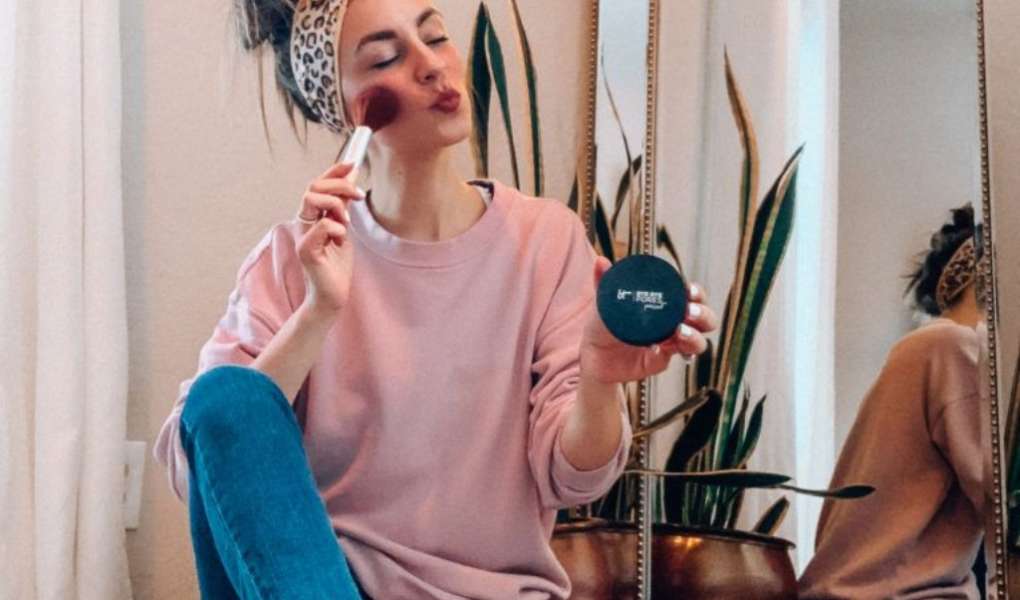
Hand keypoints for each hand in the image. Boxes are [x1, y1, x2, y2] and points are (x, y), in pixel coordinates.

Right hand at [295, 162, 364, 315]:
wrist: (333, 294)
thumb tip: (351, 176)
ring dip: (337, 206)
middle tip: (359, 196)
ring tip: (347, 224)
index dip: (333, 171)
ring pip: (312, 200)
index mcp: (311, 216)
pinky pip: (322, 226)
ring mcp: (302, 236)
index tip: (353, 163)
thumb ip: (344, 204)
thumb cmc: (336, 264)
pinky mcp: (305, 250)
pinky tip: (341, 240)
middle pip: (313, 187)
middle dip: (340, 185)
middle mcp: (303, 223)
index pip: (317, 184)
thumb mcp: (344, 227)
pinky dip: (337, 228)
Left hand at [580, 256, 718, 383]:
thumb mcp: (604, 300)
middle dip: (704, 314)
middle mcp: (674, 322)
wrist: (593, 355)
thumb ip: (604, 280)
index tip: (690, 290)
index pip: (691, 295)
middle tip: (690, 312)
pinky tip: (660, 348)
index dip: (697, 292)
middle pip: (704, 318)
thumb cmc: (603, 324)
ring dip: (695, 336)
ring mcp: (671, 343)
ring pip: (698, 341)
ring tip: (680, 331)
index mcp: (665, 304)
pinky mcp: (663, 360)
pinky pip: (678, 357)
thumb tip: (601, 261)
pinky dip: (676, 352)